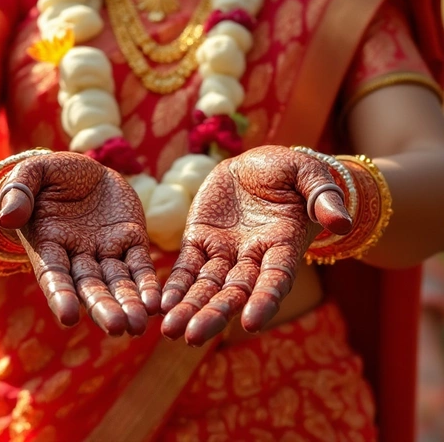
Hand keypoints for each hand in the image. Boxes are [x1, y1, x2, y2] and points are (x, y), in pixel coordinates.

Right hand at [0, 152, 160, 336]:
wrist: (83, 169)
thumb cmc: (50, 174)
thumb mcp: (32, 172)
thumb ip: (18, 191)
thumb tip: (7, 217)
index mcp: (48, 243)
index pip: (53, 274)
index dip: (60, 295)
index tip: (68, 317)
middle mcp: (77, 255)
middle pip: (89, 287)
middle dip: (103, 307)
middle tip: (118, 328)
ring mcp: (106, 250)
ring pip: (117, 282)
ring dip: (128, 304)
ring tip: (139, 325)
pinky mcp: (132, 239)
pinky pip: (140, 266)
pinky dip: (147, 285)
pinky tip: (156, 304)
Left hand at [161, 145, 351, 345]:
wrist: (257, 165)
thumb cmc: (289, 172)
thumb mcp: (309, 175)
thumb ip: (322, 198)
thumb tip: (342, 221)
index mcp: (283, 245)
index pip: (274, 279)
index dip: (264, 300)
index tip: (251, 323)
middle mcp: (252, 257)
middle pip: (234, 292)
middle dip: (214, 314)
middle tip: (192, 338)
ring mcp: (224, 251)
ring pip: (206, 286)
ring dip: (189, 308)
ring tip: (169, 331)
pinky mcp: (199, 240)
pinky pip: (186, 267)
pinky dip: (175, 285)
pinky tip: (161, 304)